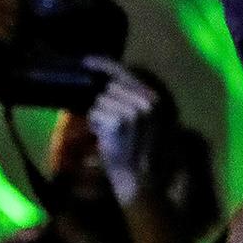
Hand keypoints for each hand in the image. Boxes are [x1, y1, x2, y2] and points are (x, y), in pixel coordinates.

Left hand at [84, 57, 169, 205]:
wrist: (141, 180)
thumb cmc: (142, 153)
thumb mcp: (148, 121)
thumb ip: (135, 100)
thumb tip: (107, 82)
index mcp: (156, 97)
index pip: (125, 71)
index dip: (103, 64)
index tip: (87, 61)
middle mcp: (147, 100)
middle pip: (109, 86)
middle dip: (102, 98)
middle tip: (105, 115)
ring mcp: (132, 110)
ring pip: (100, 101)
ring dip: (98, 114)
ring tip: (107, 130)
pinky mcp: (117, 122)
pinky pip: (95, 115)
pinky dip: (95, 125)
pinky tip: (104, 136)